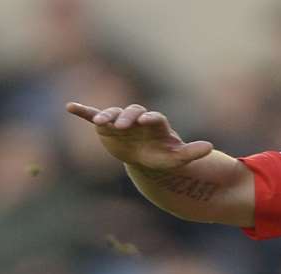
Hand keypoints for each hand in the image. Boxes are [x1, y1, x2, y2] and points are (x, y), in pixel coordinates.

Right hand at [65, 102, 213, 171]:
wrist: (143, 159)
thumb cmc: (162, 157)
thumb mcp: (177, 158)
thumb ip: (192, 152)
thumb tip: (210, 147)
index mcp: (155, 124)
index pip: (153, 117)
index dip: (150, 118)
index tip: (147, 120)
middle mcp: (138, 119)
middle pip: (132, 112)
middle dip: (127, 117)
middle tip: (122, 125)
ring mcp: (121, 121)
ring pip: (113, 114)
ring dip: (106, 116)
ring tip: (100, 122)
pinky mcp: (106, 126)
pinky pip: (93, 116)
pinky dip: (83, 112)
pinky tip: (70, 107)